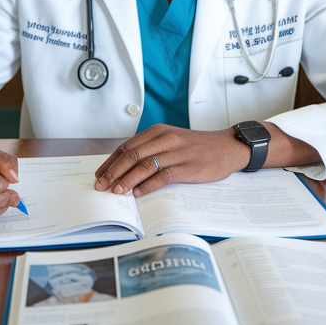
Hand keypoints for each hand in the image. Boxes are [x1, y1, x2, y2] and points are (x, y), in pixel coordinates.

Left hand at [93, 125, 250, 197]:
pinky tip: (138, 193)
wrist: (226, 147)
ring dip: (127, 180)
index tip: (99, 174)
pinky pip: (162, 176)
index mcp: (158, 131)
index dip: (110, 161)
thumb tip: (125, 168)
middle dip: (113, 172)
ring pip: (144, 166)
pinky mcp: (186, 166)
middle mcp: (165, 139)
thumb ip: (150, 149)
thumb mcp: (171, 140)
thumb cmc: (197, 147)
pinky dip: (147, 185)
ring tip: (116, 191)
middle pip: (132, 155)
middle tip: (101, 186)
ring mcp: (176, 152)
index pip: (127, 146)